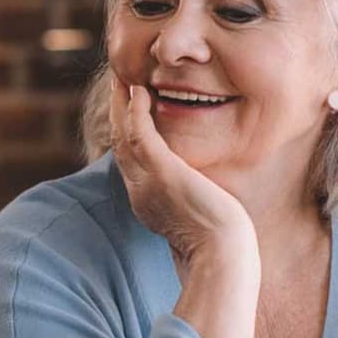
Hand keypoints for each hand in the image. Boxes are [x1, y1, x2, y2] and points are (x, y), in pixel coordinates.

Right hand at [107, 76, 255, 267]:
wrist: (221, 257)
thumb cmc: (219, 245)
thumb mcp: (197, 218)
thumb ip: (189, 202)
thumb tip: (200, 192)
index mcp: (145, 201)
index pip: (129, 160)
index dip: (125, 133)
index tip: (129, 112)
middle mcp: (139, 190)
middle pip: (118, 143)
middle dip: (116, 113)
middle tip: (118, 85)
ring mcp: (146, 182)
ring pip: (123, 134)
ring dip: (120, 104)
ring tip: (123, 80)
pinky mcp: (162, 172)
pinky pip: (139, 134)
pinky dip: (135, 111)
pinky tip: (139, 92)